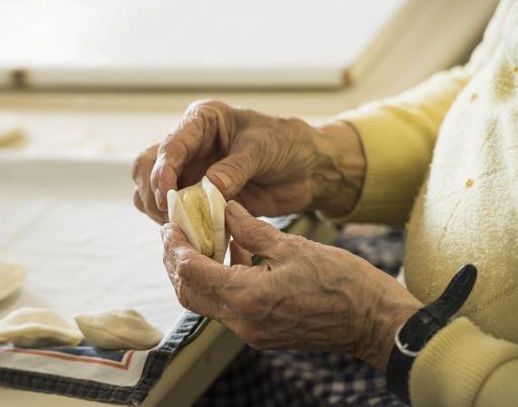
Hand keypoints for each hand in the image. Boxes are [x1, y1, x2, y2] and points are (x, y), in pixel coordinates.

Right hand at [132, 100, 364, 223]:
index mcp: (201, 122)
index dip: (163, 171)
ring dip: (160, 211)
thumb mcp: (263, 149)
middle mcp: (190, 147)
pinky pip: (174, 213)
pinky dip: (177, 225)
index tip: (167, 196)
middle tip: (170, 215)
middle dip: (152, 191)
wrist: (308, 169)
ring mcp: (191, 173)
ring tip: (182, 226)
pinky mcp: (198, 198)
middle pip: (146, 167)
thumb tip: (207, 189)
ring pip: (151, 192)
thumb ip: (235, 168)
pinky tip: (192, 233)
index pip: (170, 145)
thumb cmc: (287, 145)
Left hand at [160, 201, 421, 370]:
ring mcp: (251, 332)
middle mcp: (242, 321)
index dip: (175, 248)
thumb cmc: (342, 283)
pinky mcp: (261, 333)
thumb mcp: (293, 246)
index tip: (169, 226)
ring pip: (205, 302)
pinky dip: (220, 282)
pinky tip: (232, 255)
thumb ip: (251, 229)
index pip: (191, 272)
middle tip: (175, 234)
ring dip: (196, 272)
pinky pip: (227, 307)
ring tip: (199, 240)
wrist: (374, 322)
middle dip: (176, 262)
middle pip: (189, 293)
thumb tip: (226, 209)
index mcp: (248, 298)